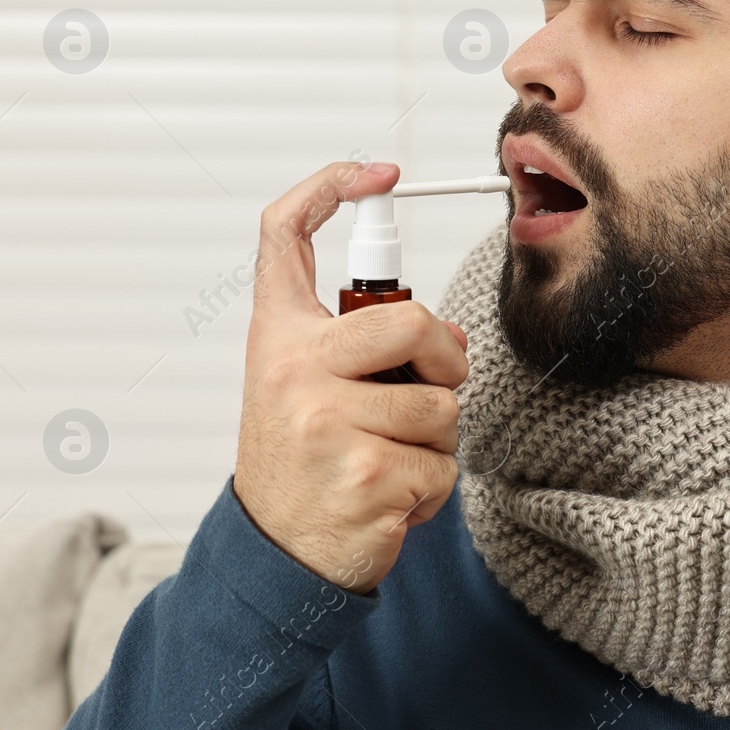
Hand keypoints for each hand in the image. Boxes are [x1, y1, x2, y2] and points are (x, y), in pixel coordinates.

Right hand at [232, 160, 468, 593]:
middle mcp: (291, 369)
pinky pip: (444, 465)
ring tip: (387, 460)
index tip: (380, 174)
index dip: (329, 185)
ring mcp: (324, 423)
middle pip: (412, 321)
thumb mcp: (314, 388)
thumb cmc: (306, 461)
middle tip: (430, 390)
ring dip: (435, 441)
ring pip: (442, 406)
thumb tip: (451, 337)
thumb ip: (371, 348)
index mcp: (277, 337)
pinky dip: (432, 489)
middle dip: (445, 361)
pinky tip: (387, 499)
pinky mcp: (363, 477)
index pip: (285, 236)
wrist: (277, 554)